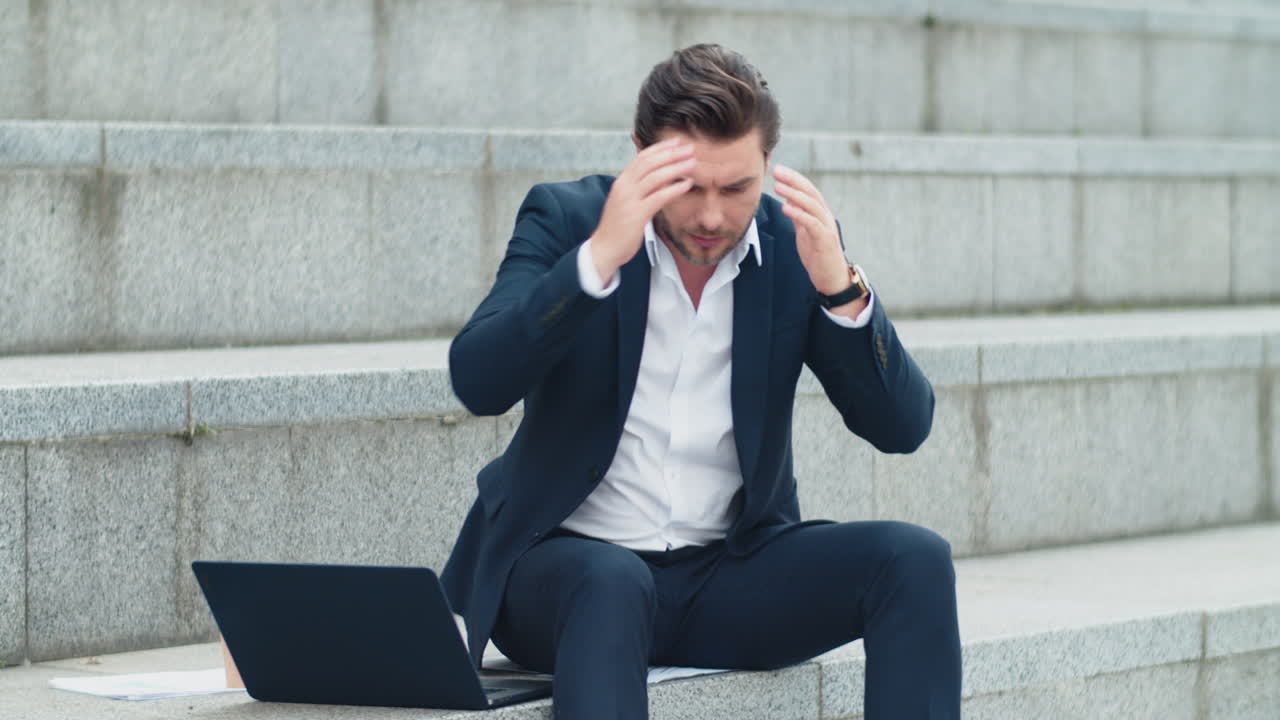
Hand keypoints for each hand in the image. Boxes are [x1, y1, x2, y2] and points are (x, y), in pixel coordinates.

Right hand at [590, 139, 695, 282]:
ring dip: (676, 167)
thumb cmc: (618, 227)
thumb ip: (641, 189)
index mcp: (621, 182)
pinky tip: (687, 184)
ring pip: (655, 177)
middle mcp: (624, 187)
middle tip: (689, 149)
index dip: (660, 148)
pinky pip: (659, 197)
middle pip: (650, 163)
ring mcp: (629, 200)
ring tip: (692, 163)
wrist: (605, 248)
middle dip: (671, 154)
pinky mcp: (636, 215)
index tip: (676, 142)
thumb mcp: (628, 202)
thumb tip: (661, 179)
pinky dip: (675, 189)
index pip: (641, 158)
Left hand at [773, 165, 851, 295]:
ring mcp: (826, 228)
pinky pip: (812, 223)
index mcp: (820, 214)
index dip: (794, 178)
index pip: (808, 190)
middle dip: (793, 180)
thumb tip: (788, 201)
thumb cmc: (818, 256)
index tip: (779, 170)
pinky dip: (799, 214)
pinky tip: (785, 207)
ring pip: (812, 204)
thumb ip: (798, 216)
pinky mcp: (824, 240)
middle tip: (777, 170)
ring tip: (778, 185)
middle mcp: (825, 217)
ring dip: (794, 193)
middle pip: (811, 192)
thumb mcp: (804, 233)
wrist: (832, 278)